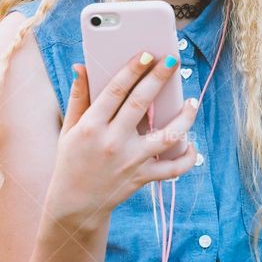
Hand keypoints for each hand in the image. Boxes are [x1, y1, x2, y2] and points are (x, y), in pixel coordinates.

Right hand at [41, 52, 198, 230]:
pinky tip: (193, 144)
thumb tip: (81, 67)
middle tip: (173, 60)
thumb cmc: (71, 161)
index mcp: (91, 126)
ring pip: (166, 136)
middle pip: (141, 104)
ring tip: (192, 101)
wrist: (74, 206)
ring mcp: (130, 161)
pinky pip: (172, 169)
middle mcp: (112, 142)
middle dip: (159, 79)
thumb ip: (79, 97)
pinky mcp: (142, 177)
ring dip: (184, 118)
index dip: (132, 70)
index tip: (147, 54)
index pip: (114, 91)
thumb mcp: (69, 129)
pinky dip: (187, 158)